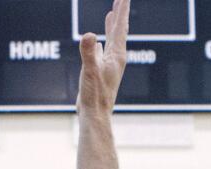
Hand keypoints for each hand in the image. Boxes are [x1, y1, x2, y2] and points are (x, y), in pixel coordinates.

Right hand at [77, 0, 129, 115]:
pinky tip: (99, 40)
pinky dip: (102, 41)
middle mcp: (115, 58)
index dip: (122, 11)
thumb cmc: (94, 95)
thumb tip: (89, 35)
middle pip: (119, 30)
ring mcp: (109, 65)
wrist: (95, 115)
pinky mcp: (101, 71)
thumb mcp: (89, 71)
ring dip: (112, 25)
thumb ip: (88, 53)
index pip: (120, 28)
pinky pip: (103, 50)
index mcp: (116, 56)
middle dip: (119, 14)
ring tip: (112, 13)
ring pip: (111, 39)